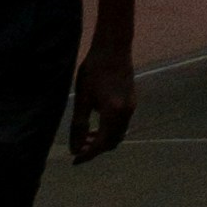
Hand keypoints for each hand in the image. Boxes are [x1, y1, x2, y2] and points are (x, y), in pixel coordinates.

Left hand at [69, 45, 136, 162]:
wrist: (113, 46)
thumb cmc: (94, 69)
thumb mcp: (83, 97)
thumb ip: (79, 125)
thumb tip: (74, 148)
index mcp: (113, 113)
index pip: (100, 144)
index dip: (87, 155)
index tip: (74, 160)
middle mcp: (126, 113)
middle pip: (112, 142)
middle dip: (95, 148)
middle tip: (78, 147)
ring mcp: (131, 106)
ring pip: (118, 133)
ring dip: (103, 139)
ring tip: (86, 134)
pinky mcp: (132, 100)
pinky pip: (122, 123)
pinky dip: (109, 129)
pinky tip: (98, 121)